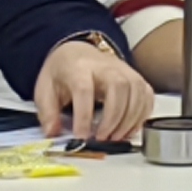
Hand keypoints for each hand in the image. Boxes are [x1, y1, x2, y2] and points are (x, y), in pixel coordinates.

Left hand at [32, 38, 150, 145]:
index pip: (84, 89)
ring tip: (116, 137)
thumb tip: (53, 134)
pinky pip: (147, 94)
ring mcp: (124, 69)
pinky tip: (130, 129)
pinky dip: (143, 114)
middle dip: (113, 117)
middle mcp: (105, 66)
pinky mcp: (135, 76)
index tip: (81, 137)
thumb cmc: (62, 73)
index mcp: (78, 68)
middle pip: (118, 86)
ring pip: (136, 90)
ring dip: (129, 119)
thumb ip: (47, 113)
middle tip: (103, 138)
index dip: (84, 115)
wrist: (76, 52)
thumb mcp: (44, 89)